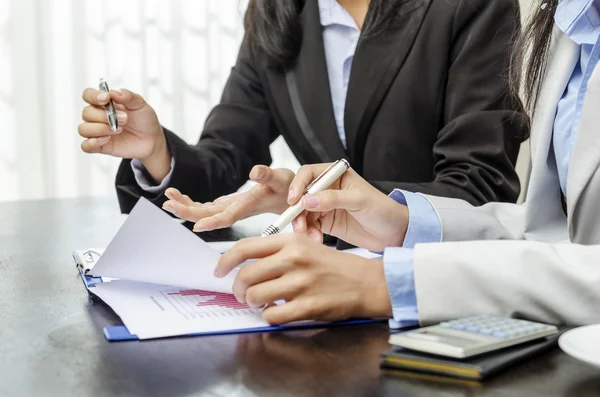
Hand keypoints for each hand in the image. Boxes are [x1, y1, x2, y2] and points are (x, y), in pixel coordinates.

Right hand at [79, 87, 170, 180]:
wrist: (152, 139)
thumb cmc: (144, 119)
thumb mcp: (140, 104)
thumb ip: (128, 96)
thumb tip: (113, 93)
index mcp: (104, 103)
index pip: (88, 95)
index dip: (93, 96)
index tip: (106, 99)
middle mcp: (97, 116)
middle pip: (86, 113)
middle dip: (105, 116)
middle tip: (125, 119)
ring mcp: (97, 131)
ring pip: (83, 129)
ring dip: (100, 129)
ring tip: (119, 130)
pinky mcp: (99, 146)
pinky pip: (85, 146)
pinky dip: (93, 143)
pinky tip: (107, 140)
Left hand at [162, 166, 294, 231]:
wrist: (294, 199)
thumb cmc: (289, 188)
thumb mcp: (280, 178)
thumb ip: (267, 175)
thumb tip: (255, 172)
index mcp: (247, 206)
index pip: (227, 217)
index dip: (212, 221)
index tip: (195, 225)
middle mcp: (236, 210)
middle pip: (208, 215)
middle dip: (187, 211)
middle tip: (168, 204)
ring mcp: (230, 208)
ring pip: (204, 212)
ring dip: (185, 206)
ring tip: (168, 198)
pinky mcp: (228, 205)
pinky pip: (206, 207)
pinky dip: (191, 202)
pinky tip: (179, 197)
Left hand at [215, 234, 392, 324]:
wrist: (366, 282)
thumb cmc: (333, 265)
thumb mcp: (305, 247)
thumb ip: (276, 253)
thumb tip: (243, 265)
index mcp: (290, 242)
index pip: (245, 248)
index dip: (225, 261)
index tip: (219, 271)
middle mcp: (294, 259)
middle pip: (246, 275)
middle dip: (238, 289)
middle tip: (242, 294)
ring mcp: (301, 283)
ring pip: (255, 296)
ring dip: (253, 303)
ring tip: (261, 303)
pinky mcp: (308, 305)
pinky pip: (272, 315)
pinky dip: (269, 317)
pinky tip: (277, 312)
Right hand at [287, 163, 408, 251]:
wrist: (393, 233)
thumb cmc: (382, 209)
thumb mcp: (359, 200)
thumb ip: (333, 199)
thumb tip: (307, 200)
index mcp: (336, 175)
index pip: (309, 174)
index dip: (298, 185)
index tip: (294, 200)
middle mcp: (327, 189)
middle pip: (301, 195)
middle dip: (297, 210)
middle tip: (298, 224)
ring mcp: (325, 206)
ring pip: (303, 213)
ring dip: (302, 225)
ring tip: (309, 235)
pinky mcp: (326, 223)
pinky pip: (310, 226)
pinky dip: (309, 233)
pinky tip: (316, 239)